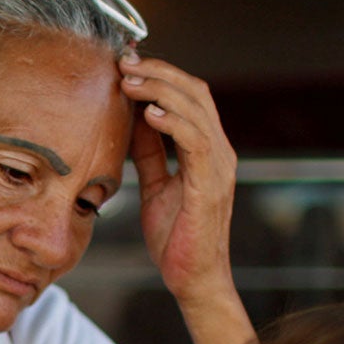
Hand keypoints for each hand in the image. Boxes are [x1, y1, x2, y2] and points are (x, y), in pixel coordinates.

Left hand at [122, 53, 237, 306]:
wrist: (194, 280)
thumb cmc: (176, 238)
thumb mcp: (156, 186)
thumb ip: (149, 154)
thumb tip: (134, 120)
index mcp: (207, 150)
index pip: (190, 96)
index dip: (161, 75)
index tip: (127, 64)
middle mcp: (219, 152)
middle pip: (195, 93)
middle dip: (159, 72)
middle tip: (124, 63)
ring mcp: (219, 167)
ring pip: (196, 110)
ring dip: (161, 90)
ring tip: (130, 81)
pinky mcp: (210, 186)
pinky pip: (196, 143)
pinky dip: (174, 124)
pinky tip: (149, 115)